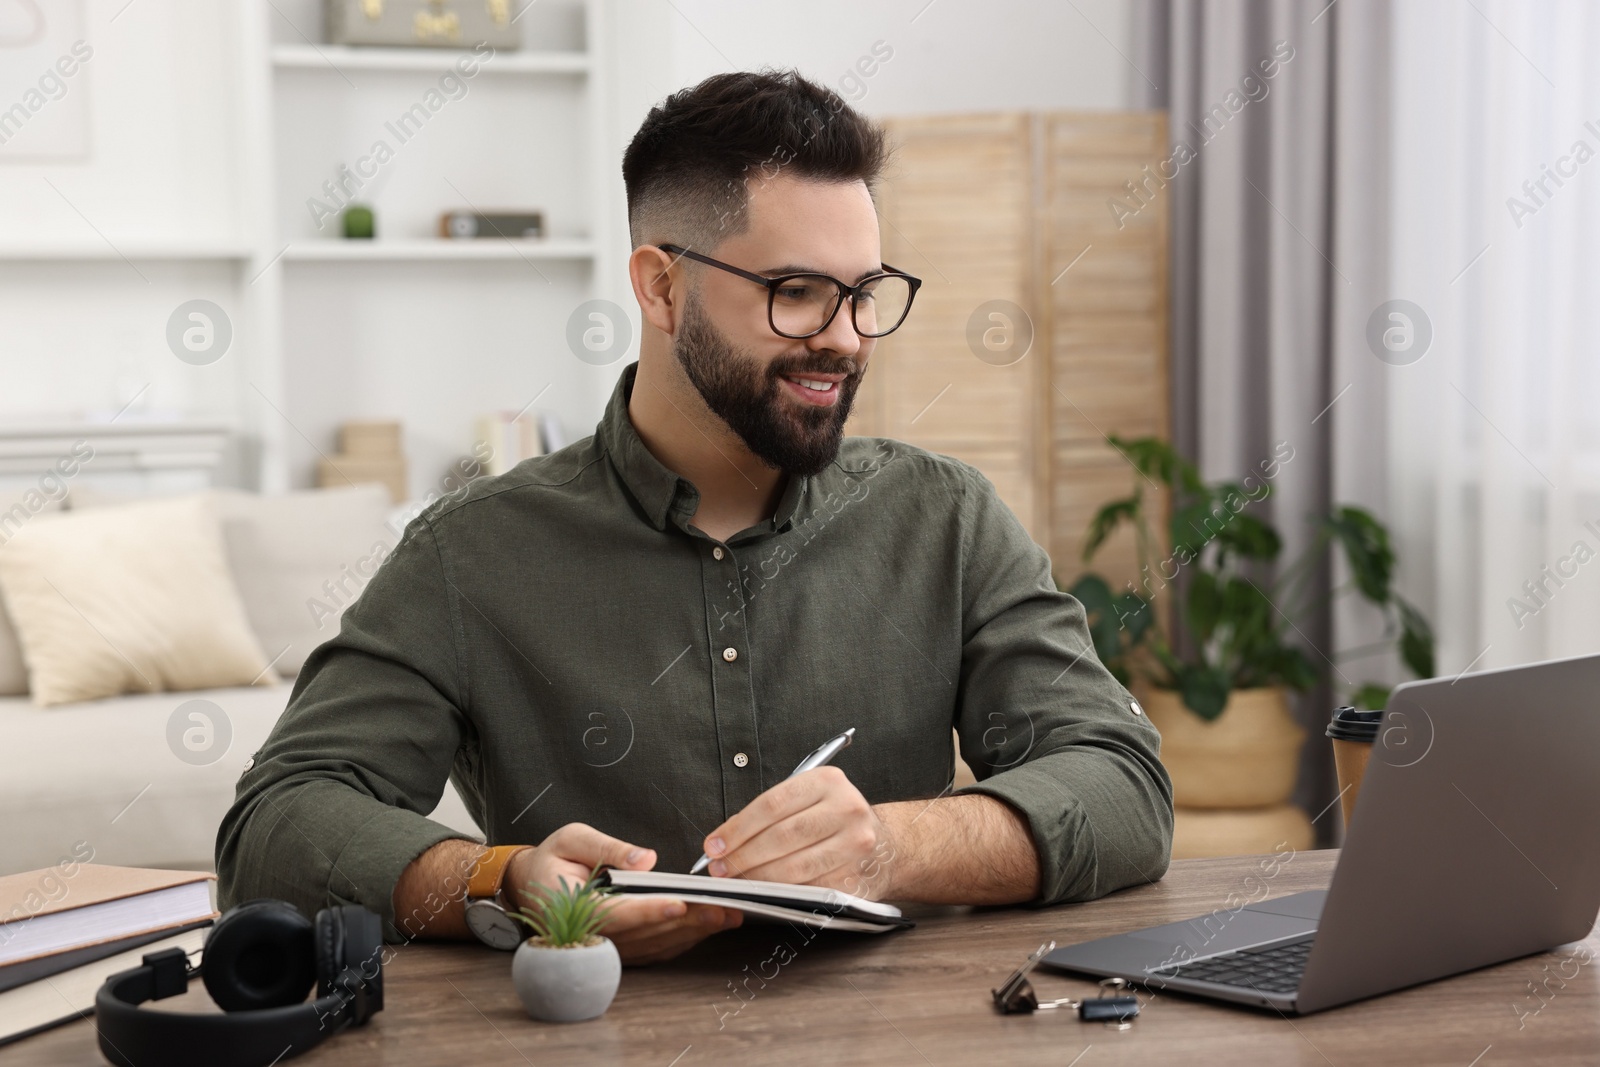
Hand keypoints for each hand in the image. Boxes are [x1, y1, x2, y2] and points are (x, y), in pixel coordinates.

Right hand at [504, 823, 741, 964]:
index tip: (681, 904)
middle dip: (687, 922)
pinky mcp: (617, 947)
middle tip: (723, 910)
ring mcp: (606, 945)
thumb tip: (646, 859)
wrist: (527, 886)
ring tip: (726, 916)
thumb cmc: (551, 860)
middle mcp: (592, 932)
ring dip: (691, 933)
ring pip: (653, 944)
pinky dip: (680, 940)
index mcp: (575, 906)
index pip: (620, 912)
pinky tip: (705, 927)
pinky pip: (652, 949)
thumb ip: (607, 848)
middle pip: (645, 933)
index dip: (652, 911)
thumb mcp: (572, 839)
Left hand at [701, 767, 894, 899]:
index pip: (772, 804)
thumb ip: (771, 812)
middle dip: (742, 856)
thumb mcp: (810, 799)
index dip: (737, 828)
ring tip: (736, 881)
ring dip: (757, 879)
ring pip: (793, 867)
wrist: (886, 846)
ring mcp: (855, 846)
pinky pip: (809, 889)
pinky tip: (765, 893)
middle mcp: (846, 810)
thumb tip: (724, 839)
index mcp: (828, 782)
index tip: (714, 845)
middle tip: (719, 868)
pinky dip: (781, 894)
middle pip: (781, 837)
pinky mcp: (856, 878)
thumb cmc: (836, 820)